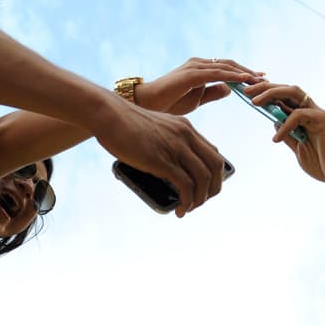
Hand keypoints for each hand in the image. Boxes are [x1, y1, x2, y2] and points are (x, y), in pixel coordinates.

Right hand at [92, 101, 225, 216]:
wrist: (109, 115)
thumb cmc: (123, 124)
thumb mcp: (154, 128)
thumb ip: (164, 142)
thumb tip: (164, 167)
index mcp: (185, 128)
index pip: (213, 153)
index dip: (214, 174)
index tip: (205, 188)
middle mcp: (185, 136)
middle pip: (216, 166)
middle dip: (214, 189)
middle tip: (201, 201)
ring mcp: (175, 148)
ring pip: (204, 178)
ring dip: (200, 199)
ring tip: (189, 209)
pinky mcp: (162, 161)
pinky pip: (185, 185)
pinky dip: (187, 201)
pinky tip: (180, 210)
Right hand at [134, 58, 260, 115]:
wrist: (148, 104)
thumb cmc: (169, 103)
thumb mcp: (197, 99)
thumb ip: (212, 93)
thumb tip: (229, 90)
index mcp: (201, 69)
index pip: (227, 68)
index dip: (244, 74)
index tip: (259, 80)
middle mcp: (199, 64)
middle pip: (230, 65)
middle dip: (248, 72)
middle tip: (265, 79)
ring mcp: (195, 67)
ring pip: (226, 67)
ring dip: (244, 74)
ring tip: (259, 81)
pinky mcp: (192, 74)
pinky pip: (217, 73)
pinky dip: (233, 76)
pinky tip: (244, 81)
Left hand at [242, 82, 324, 190]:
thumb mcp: (299, 150)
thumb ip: (289, 135)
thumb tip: (275, 123)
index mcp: (306, 116)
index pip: (285, 98)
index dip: (267, 93)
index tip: (248, 94)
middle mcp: (313, 110)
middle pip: (287, 89)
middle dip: (265, 87)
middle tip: (246, 91)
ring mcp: (319, 113)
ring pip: (294, 93)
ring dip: (272, 94)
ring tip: (254, 103)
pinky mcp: (324, 120)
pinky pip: (299, 115)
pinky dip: (285, 125)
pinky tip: (276, 138)